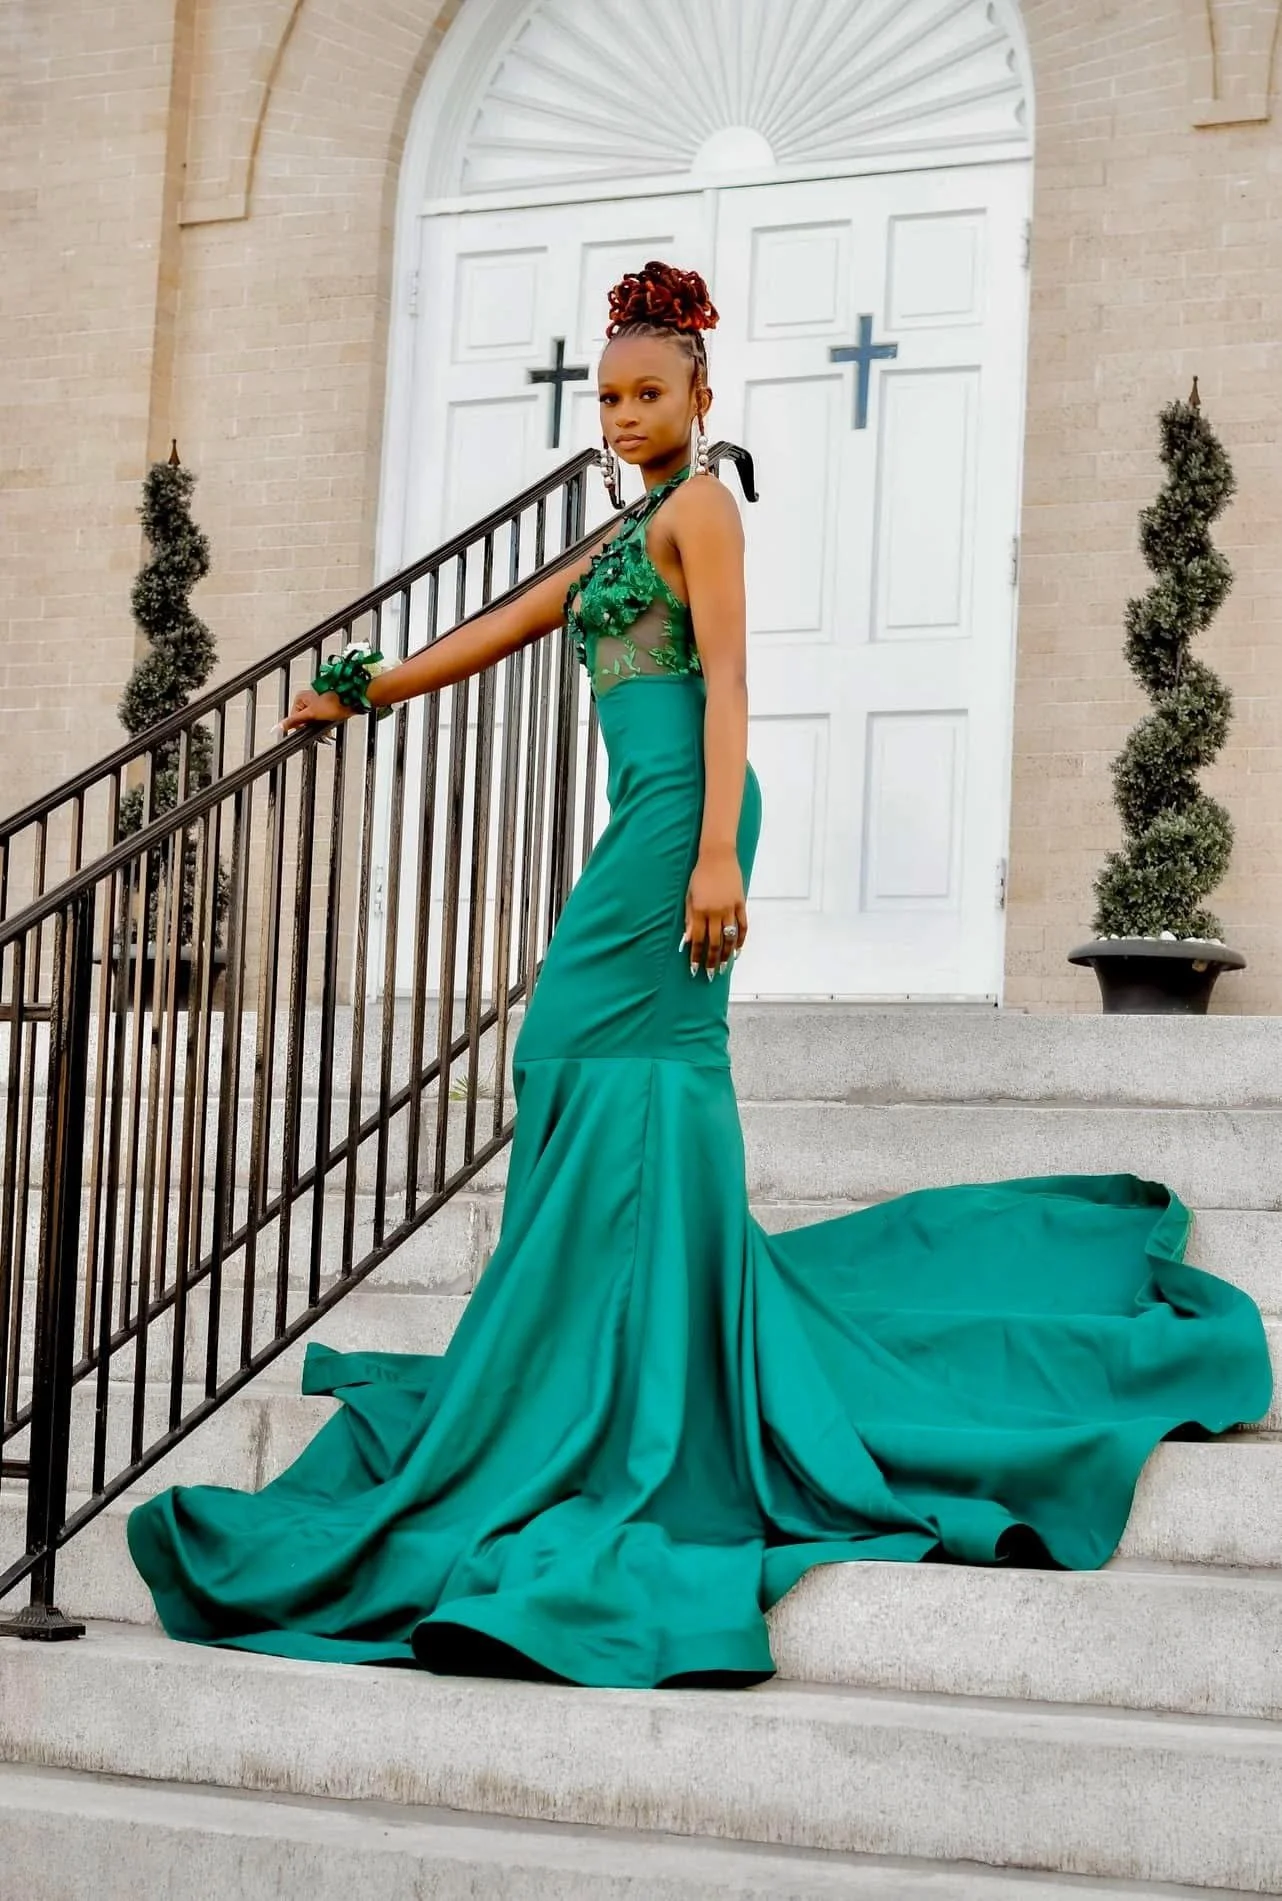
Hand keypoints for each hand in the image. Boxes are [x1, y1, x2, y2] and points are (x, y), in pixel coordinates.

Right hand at [277, 688, 351, 738]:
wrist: (352, 701)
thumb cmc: (334, 703)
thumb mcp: (311, 714)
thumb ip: (295, 721)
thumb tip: (280, 726)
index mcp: (301, 698)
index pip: (294, 718)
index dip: (301, 726)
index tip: (308, 730)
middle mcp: (307, 700)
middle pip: (303, 720)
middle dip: (311, 728)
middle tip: (320, 732)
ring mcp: (317, 704)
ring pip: (312, 722)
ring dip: (318, 729)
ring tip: (326, 731)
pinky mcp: (326, 708)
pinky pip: (320, 720)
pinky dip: (324, 726)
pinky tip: (329, 728)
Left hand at [683, 844, 747, 977]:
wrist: (717, 857)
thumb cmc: (699, 876)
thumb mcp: (689, 896)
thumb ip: (689, 918)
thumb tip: (687, 939)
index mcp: (699, 910)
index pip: (697, 939)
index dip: (696, 956)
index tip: (694, 969)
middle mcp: (715, 912)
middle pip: (714, 943)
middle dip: (711, 960)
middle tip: (710, 975)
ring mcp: (730, 908)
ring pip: (729, 938)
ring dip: (726, 955)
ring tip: (724, 967)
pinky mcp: (741, 903)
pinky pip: (742, 926)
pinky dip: (741, 940)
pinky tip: (738, 951)